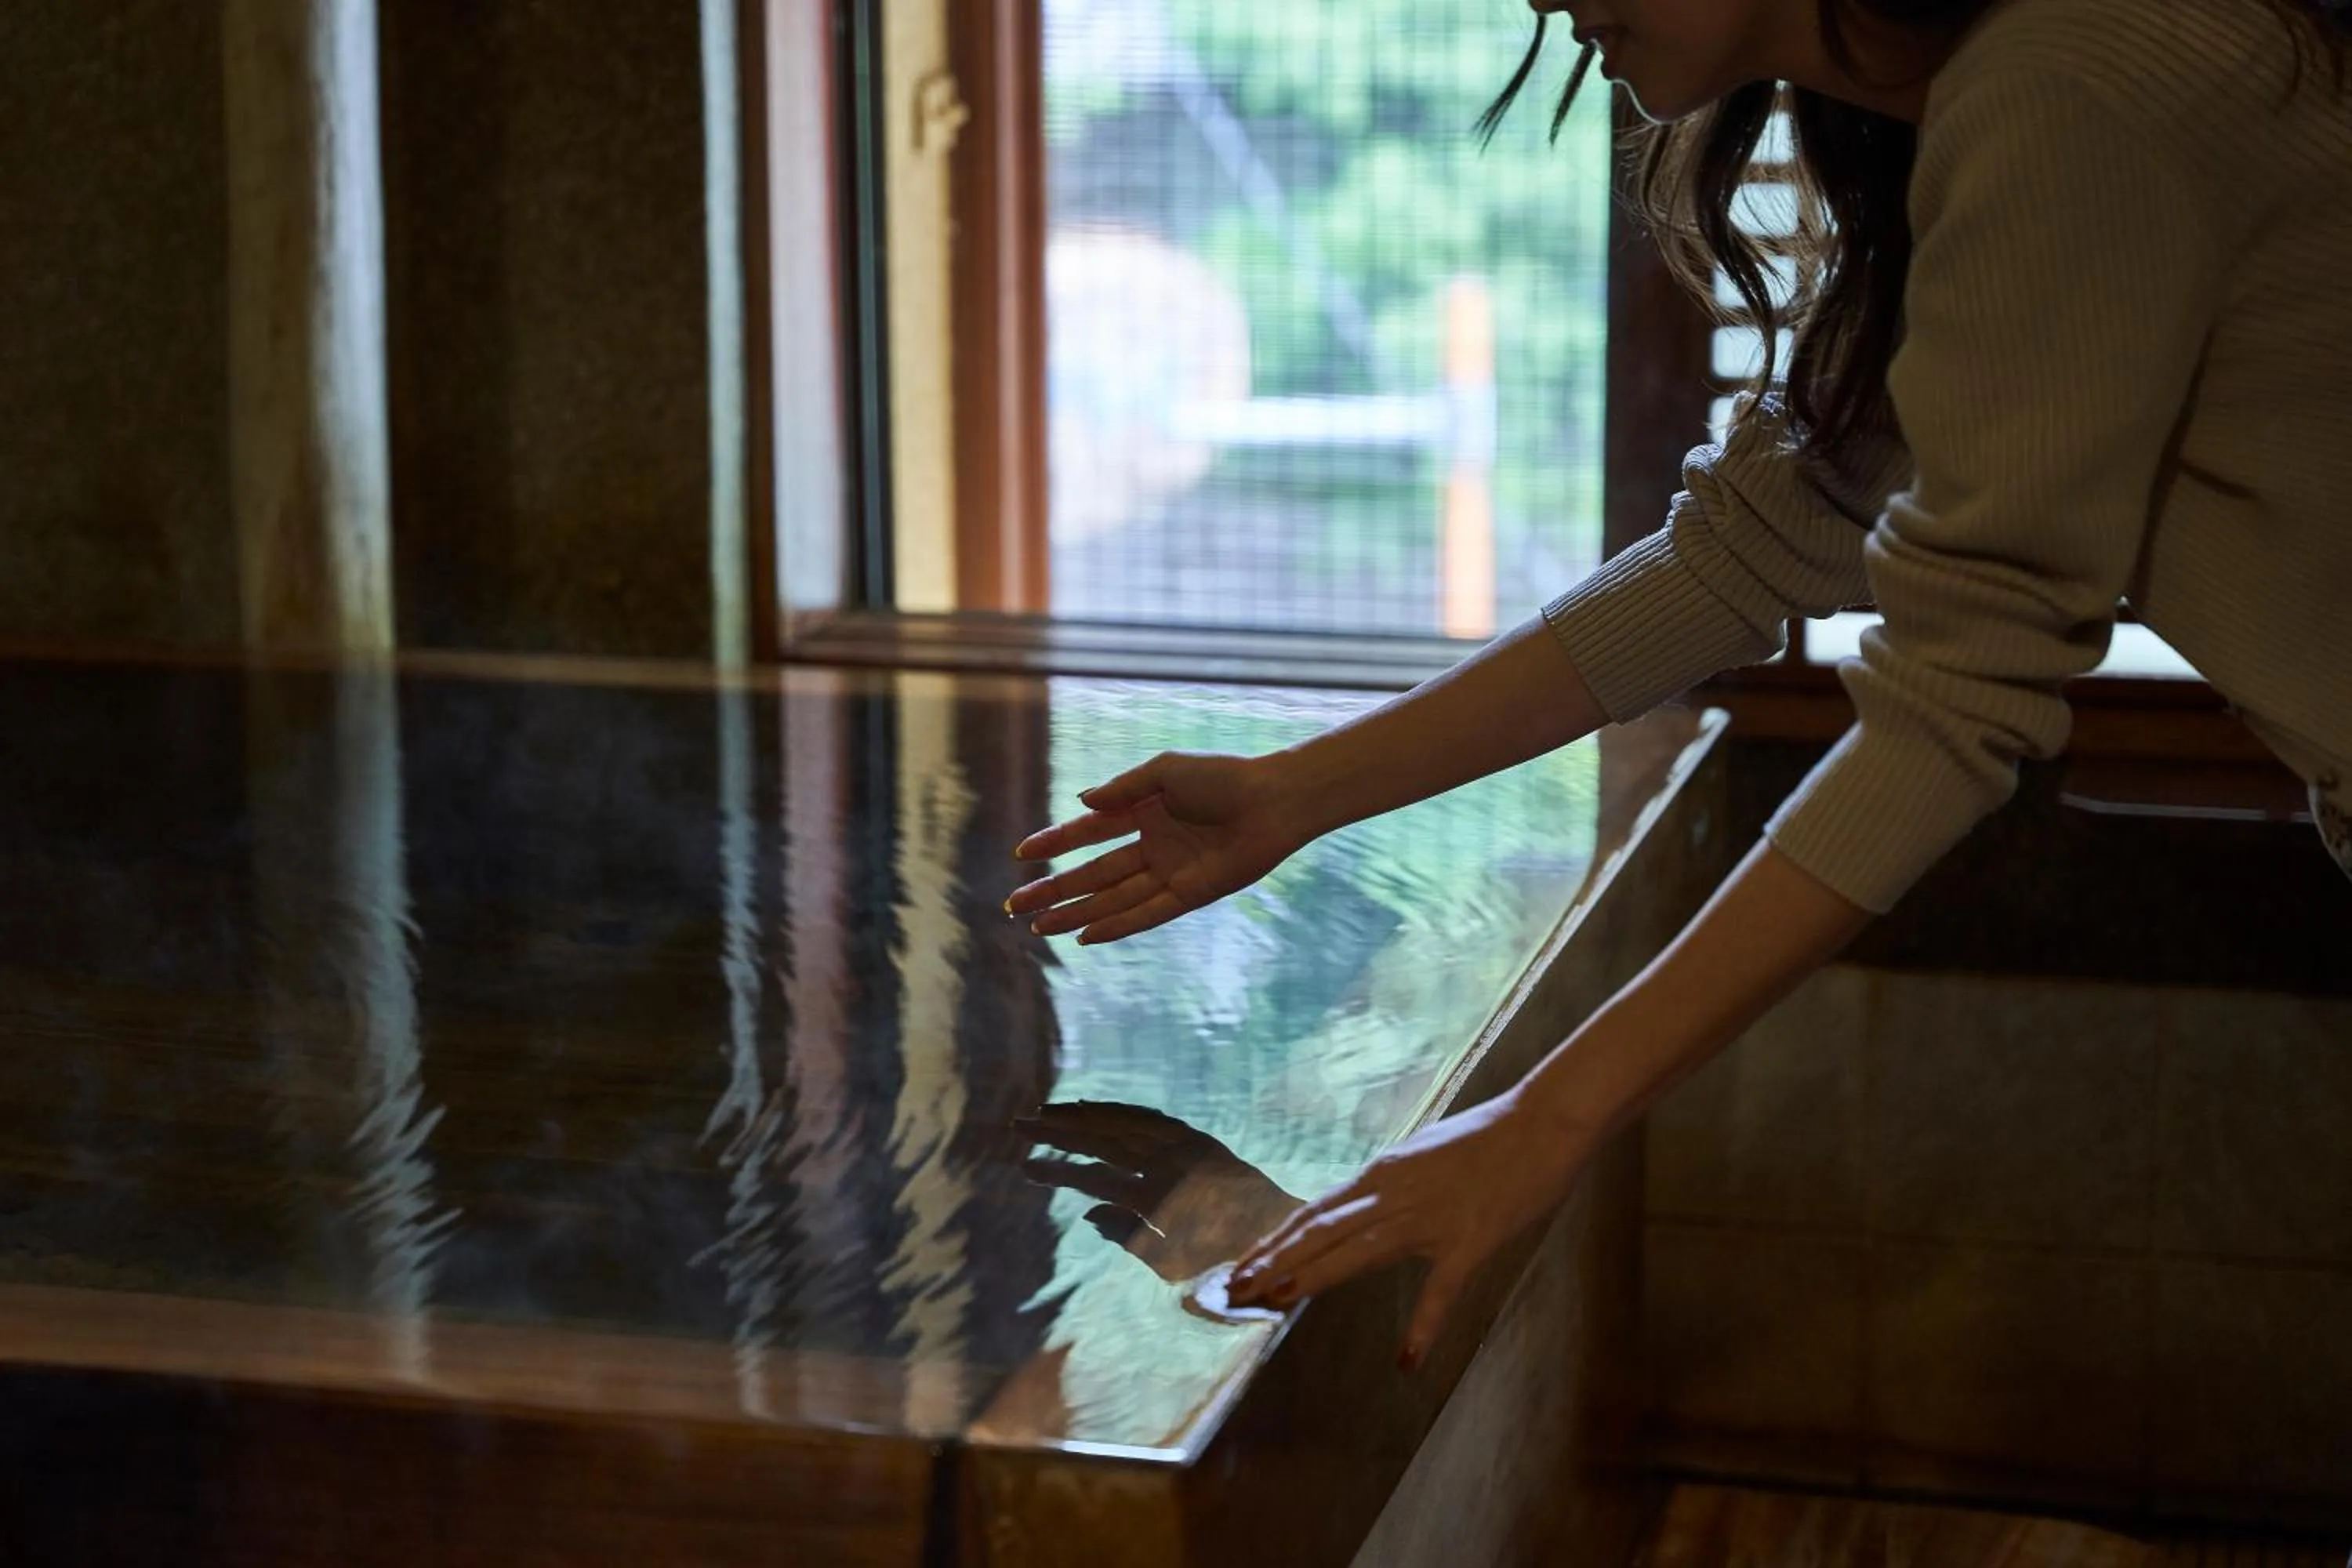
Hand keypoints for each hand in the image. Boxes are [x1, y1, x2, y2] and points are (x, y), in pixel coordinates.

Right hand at [1007, 751, 1311, 945]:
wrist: (1272, 801)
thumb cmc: (1223, 777)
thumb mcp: (1166, 771)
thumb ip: (1124, 789)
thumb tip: (1082, 801)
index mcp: (1144, 810)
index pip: (1088, 831)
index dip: (1055, 843)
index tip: (1021, 854)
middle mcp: (1152, 845)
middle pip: (1092, 873)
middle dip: (1054, 889)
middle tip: (1015, 906)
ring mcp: (1169, 872)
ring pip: (1112, 898)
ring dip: (1075, 913)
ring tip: (1039, 927)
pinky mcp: (1190, 894)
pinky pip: (1145, 914)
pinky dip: (1116, 926)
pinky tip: (1086, 936)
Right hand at [1016, 1101, 1303, 1281]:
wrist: (1284, 1241)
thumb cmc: (1228, 1268)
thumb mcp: (1175, 1267)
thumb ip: (1129, 1236)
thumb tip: (1088, 1211)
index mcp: (1161, 1199)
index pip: (1095, 1178)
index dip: (1057, 1172)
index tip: (1024, 1168)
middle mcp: (1172, 1164)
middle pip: (1103, 1140)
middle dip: (1059, 1131)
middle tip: (1018, 1125)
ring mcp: (1187, 1148)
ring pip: (1125, 1121)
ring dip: (1085, 1114)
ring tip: (1048, 1110)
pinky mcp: (1200, 1142)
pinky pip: (1153, 1118)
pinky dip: (1121, 1110)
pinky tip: (1098, 1108)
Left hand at [1225, 1090, 1593, 1368]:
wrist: (1541, 1122)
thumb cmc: (1488, 1139)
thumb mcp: (1422, 1156)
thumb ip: (1389, 1184)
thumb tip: (1358, 1206)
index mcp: (1381, 1174)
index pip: (1314, 1213)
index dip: (1274, 1242)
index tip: (1239, 1265)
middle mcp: (1391, 1193)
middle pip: (1320, 1232)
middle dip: (1273, 1260)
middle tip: (1233, 1288)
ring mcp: (1428, 1218)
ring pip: (1357, 1250)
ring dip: (1312, 1275)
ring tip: (1275, 1299)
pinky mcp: (1469, 1241)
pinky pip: (1441, 1290)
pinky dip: (1423, 1326)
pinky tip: (1407, 1359)